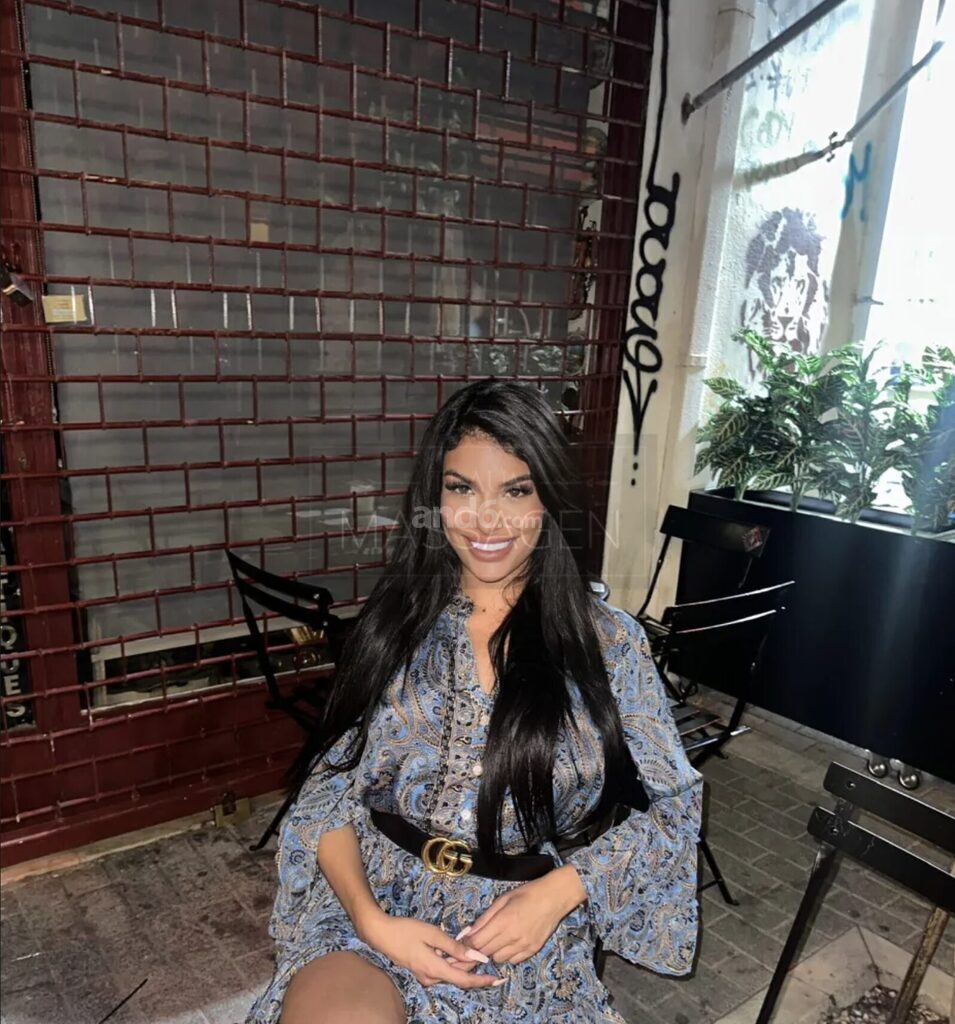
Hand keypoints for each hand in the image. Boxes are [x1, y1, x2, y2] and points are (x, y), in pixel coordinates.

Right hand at [359, 910, 503, 989]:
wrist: (381, 934)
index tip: (498, 978)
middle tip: (481, 942)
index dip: (483, 980)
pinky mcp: (422, 969)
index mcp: (435, 969)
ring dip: (461, 958)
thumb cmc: (406, 930)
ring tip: (467, 938)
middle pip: (459, 974)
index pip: (464, 980)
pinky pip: (442, 967)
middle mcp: (431, 977)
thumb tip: (477, 956)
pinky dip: (452, 958)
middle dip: (472, 962)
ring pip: (451, 970)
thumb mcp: (433, 934)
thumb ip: (455, 946)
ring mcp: (425, 975)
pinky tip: (454, 943)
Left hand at [463, 865, 586, 965]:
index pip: (477, 942)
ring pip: (498, 959)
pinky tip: (510, 942)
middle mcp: (512, 936)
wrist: (554, 897)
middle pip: (486, 953)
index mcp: (503, 921)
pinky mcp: (532, 951)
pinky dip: (508, 955)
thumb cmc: (526, 894)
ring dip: (494, 952)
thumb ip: (485, 918)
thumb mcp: (502, 900)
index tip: (465, 941)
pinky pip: (513, 961)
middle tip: (481, 938)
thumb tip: (468, 933)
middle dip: (479, 948)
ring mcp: (523, 945)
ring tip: (498, 938)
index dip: (468, 944)